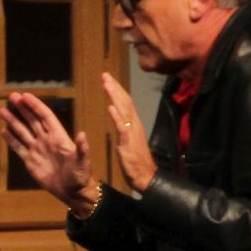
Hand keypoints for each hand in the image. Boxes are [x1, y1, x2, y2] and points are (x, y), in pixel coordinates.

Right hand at [0, 93, 96, 212]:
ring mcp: (37, 150)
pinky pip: (19, 148)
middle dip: (22, 108)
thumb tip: (82, 134)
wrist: (72, 192)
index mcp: (59, 137)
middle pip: (32, 120)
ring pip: (23, 132)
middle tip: (12, 96)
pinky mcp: (30, 161)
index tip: (25, 96)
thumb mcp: (83, 162)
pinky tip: (3, 131)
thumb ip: (82, 148)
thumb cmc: (80, 176)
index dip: (35, 106)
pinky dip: (11, 139)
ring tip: (2, 111)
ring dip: (13, 121)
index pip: (45, 117)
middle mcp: (46, 140)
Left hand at [102, 72, 157, 191]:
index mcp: (134, 124)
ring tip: (106, 84)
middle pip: (125, 101)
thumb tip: (119, 117)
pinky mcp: (128, 143)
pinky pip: (122, 128)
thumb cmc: (136, 160)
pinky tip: (110, 107)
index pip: (126, 103)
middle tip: (105, 74)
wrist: (145, 175)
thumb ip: (125, 128)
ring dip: (115, 96)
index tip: (108, 79)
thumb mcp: (129, 140)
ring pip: (124, 110)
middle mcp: (134, 125)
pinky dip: (116, 116)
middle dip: (115, 87)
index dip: (117, 90)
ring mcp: (132, 133)